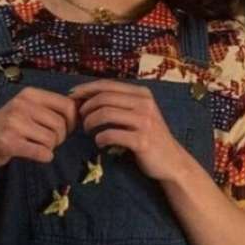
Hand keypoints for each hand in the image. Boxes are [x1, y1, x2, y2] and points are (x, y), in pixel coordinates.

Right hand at [0, 86, 76, 170]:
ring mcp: (13, 123)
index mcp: (29, 94)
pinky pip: (42, 152)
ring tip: (37, 145)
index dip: (73, 121)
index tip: (65, 128)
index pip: (68, 105)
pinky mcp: (8, 142)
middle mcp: (21, 104)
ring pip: (52, 139)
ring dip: (51, 147)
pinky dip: (44, 157)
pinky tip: (37, 155)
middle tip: (49, 141)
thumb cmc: (10, 127)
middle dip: (61, 137)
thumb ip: (52, 108)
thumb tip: (84, 108)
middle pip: (61, 125)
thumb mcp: (29, 110)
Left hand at [69, 80, 192, 182]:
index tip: (72, 96)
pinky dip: (99, 139)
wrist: (172, 160)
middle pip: (104, 98)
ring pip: (105, 114)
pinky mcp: (142, 141)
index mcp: (143, 93)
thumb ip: (120, 102)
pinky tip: (100, 143)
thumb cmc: (149, 136)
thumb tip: (86, 95)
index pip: (108, 84)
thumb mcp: (139, 112)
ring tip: (88, 130)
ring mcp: (145, 122)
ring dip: (90, 122)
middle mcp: (145, 104)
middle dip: (86, 107)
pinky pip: (111, 135)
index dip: (86, 89)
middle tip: (80, 118)